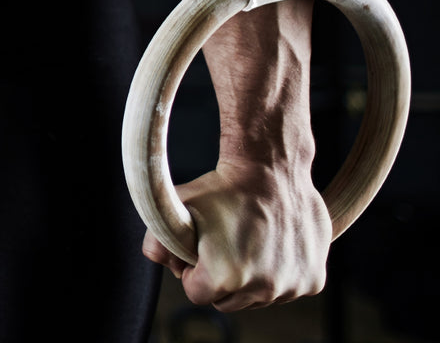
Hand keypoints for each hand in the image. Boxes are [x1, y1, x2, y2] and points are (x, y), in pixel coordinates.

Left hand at [142, 159, 330, 310]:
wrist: (270, 167)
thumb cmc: (223, 187)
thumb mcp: (180, 206)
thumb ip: (158, 236)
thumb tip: (156, 258)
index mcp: (226, 277)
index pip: (197, 293)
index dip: (191, 271)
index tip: (196, 251)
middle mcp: (262, 288)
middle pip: (227, 300)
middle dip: (220, 278)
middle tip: (221, 243)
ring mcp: (290, 287)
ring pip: (258, 296)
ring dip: (250, 277)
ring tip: (245, 238)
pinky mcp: (312, 281)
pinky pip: (286, 288)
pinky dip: (278, 273)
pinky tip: (271, 243)